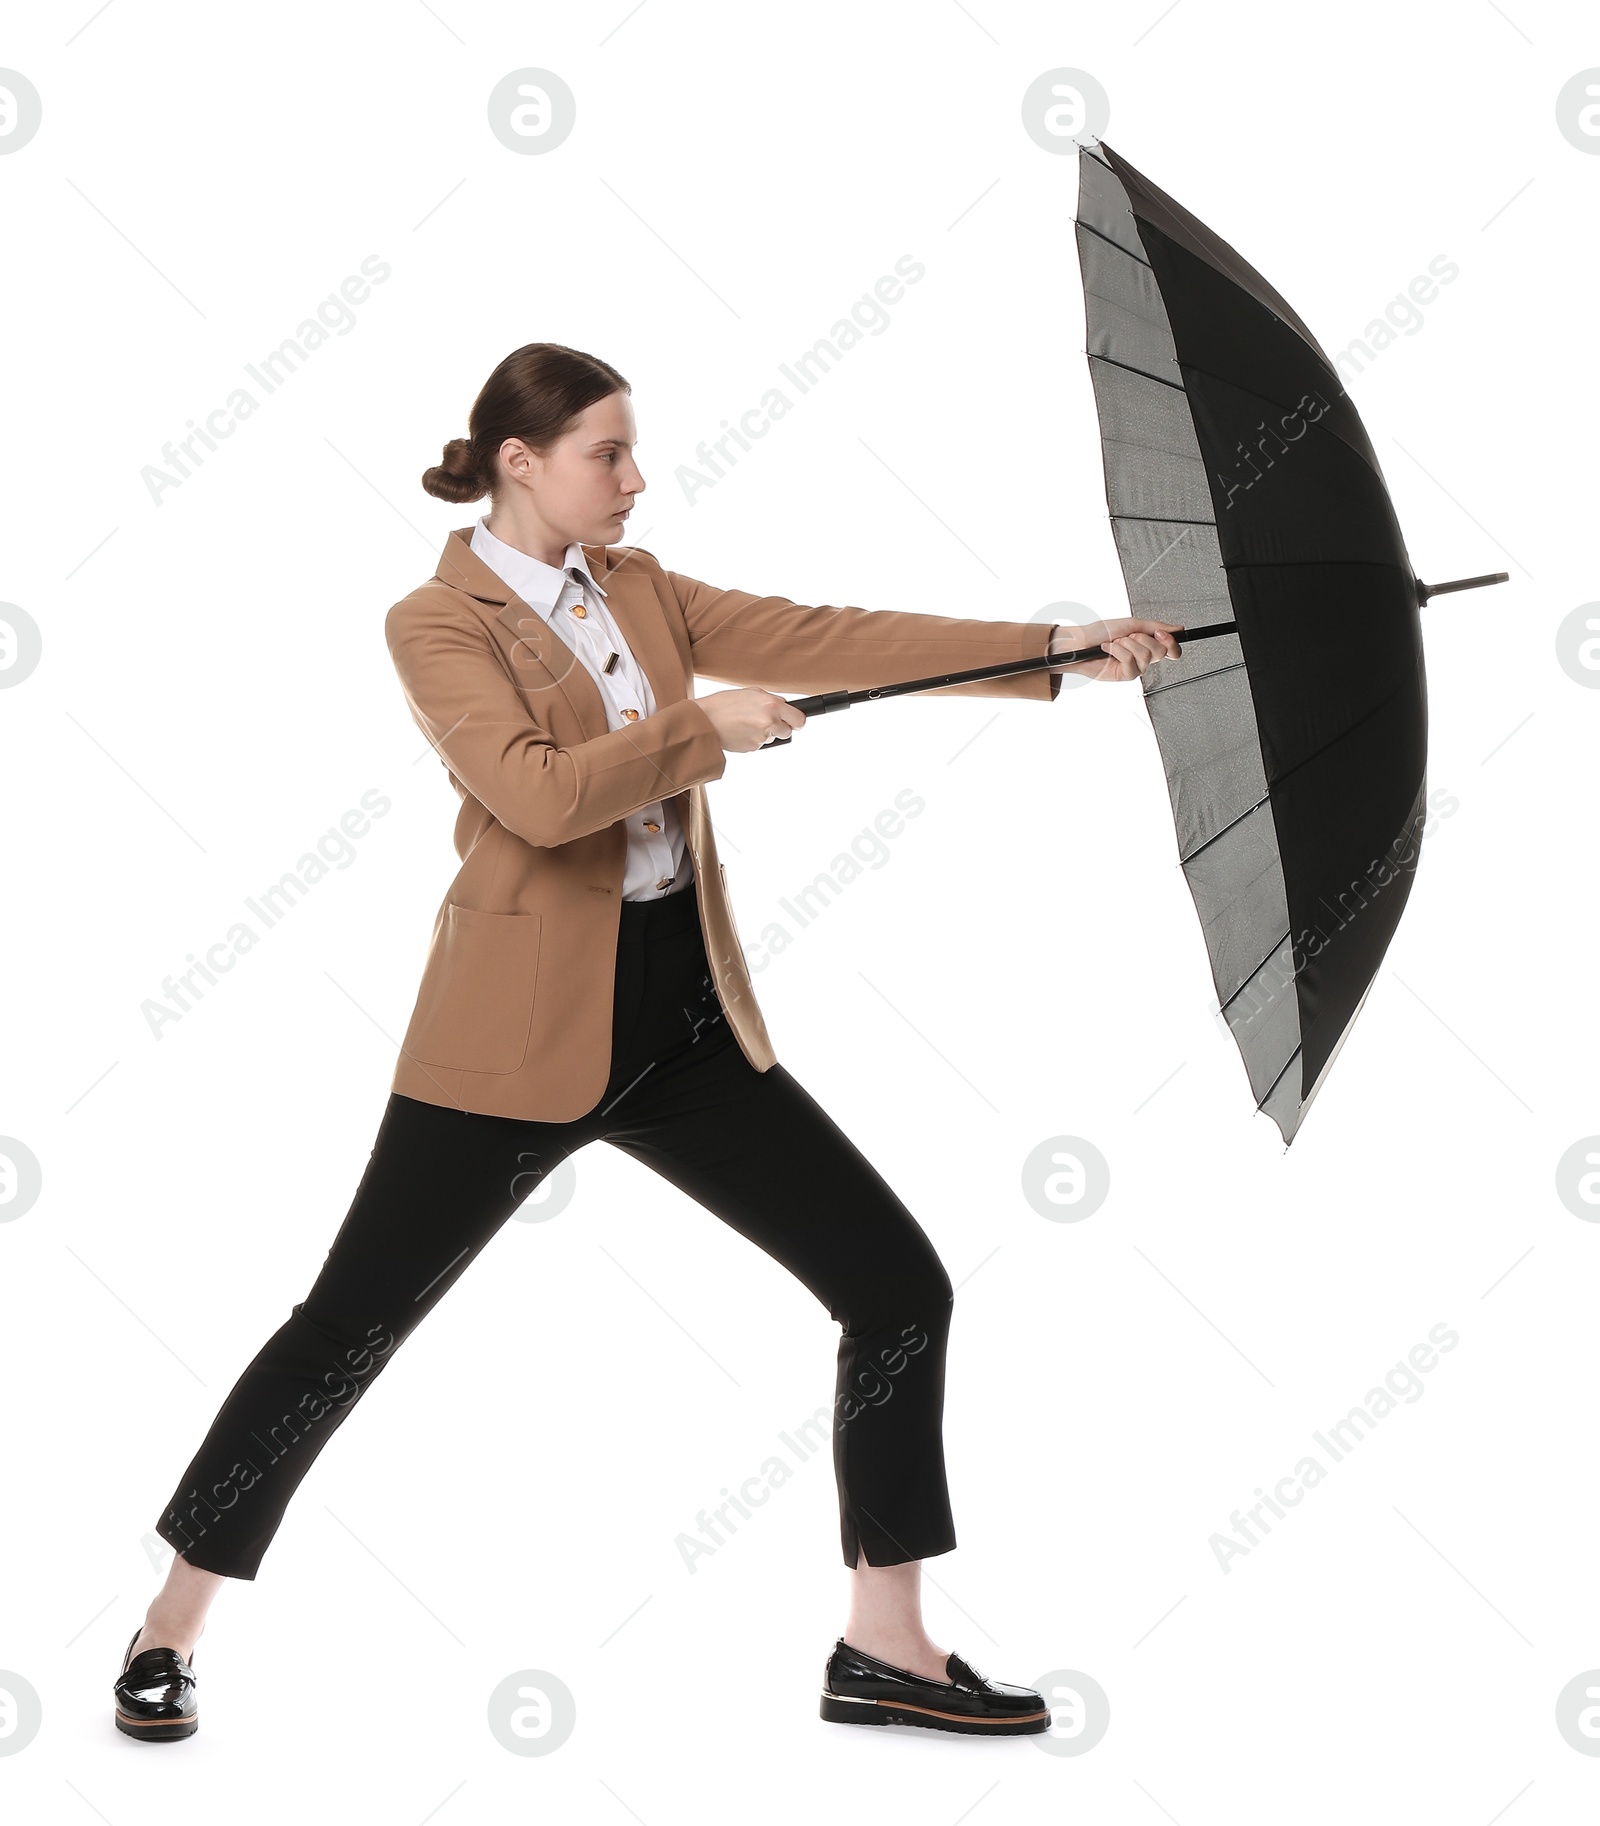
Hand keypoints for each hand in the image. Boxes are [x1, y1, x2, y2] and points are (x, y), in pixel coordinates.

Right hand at [695, 686, 806, 752]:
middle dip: (779, 727)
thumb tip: (784, 706)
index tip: (793, 721)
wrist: (704, 720)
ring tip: (745, 723)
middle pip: (787, 732)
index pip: (799, 720)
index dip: (796, 721)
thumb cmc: (724, 704)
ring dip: (764, 733)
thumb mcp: (751, 693)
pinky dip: (752, 739)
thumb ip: (771, 699)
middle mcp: (769, 722)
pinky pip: (759, 744)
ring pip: (772, 738)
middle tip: (764, 721)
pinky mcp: (753, 748)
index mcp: (772, 705)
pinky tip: (740, 731)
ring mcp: (761, 738)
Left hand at [1048, 617, 1182, 681]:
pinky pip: (1131, 662)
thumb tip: (1179, 629)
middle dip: (1142, 639)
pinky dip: (1118, 651)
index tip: (1161, 633)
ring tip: (1115, 643)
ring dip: (1127, 644)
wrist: (1080, 641)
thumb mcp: (1132, 624)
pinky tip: (1108, 650)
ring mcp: (1135, 668)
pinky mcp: (1124, 676)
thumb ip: (1156, 627)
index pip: (1172, 650)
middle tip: (1127, 636)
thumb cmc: (1100, 632)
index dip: (1172, 642)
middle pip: (1161, 651)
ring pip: (1146, 656)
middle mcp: (1143, 658)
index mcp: (1147, 644)